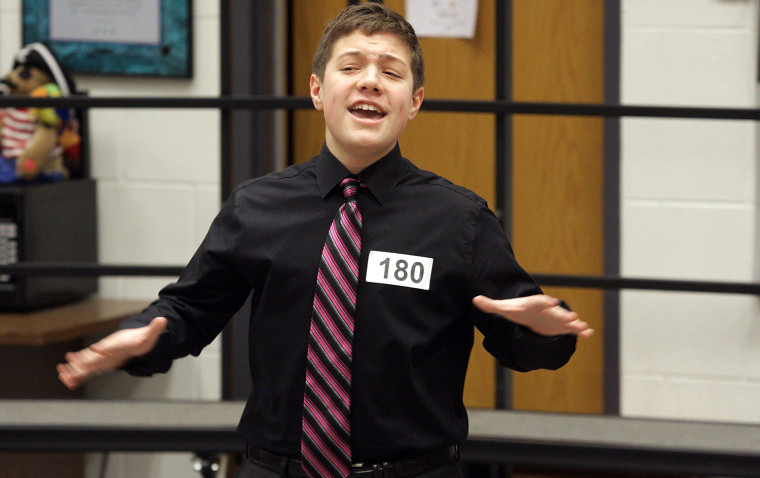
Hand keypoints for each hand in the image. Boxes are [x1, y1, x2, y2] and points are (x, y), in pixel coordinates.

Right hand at [57, 317, 166, 389]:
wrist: (133, 339)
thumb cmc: (140, 338)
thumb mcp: (149, 335)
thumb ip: (155, 329)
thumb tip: (162, 320)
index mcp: (117, 343)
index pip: (109, 345)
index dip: (103, 347)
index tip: (96, 349)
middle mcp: (106, 350)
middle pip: (93, 356)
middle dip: (82, 360)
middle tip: (69, 363)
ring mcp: (101, 357)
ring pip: (86, 363)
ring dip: (75, 368)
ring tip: (62, 372)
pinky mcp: (100, 363)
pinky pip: (87, 370)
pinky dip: (78, 374)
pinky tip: (68, 381)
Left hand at [472, 295, 593, 338]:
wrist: (531, 313)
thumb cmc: (518, 310)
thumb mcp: (505, 308)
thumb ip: (491, 305)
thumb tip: (474, 299)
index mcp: (536, 303)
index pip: (540, 301)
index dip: (545, 301)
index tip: (550, 301)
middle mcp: (549, 310)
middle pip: (557, 311)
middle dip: (564, 313)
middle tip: (571, 316)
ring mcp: (557, 318)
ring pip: (568, 320)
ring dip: (575, 323)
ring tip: (583, 327)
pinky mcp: (562, 327)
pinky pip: (573, 329)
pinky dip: (581, 330)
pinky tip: (589, 334)